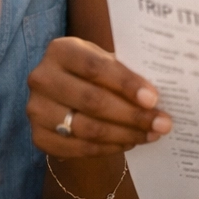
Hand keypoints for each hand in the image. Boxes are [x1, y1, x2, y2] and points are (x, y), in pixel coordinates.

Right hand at [26, 37, 171, 159]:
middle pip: (92, 101)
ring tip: (151, 134)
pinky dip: (108, 148)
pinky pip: (79, 148)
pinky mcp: (38, 136)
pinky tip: (129, 142)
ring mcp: (36, 109)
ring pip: (87, 128)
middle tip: (162, 123)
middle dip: (132, 115)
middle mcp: (42, 78)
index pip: (96, 68)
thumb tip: (158, 97)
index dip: (126, 84)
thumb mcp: (106, 61)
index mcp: (61, 50)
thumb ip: (126, 72)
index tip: (153, 99)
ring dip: (125, 134)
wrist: (63, 91)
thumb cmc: (94, 72)